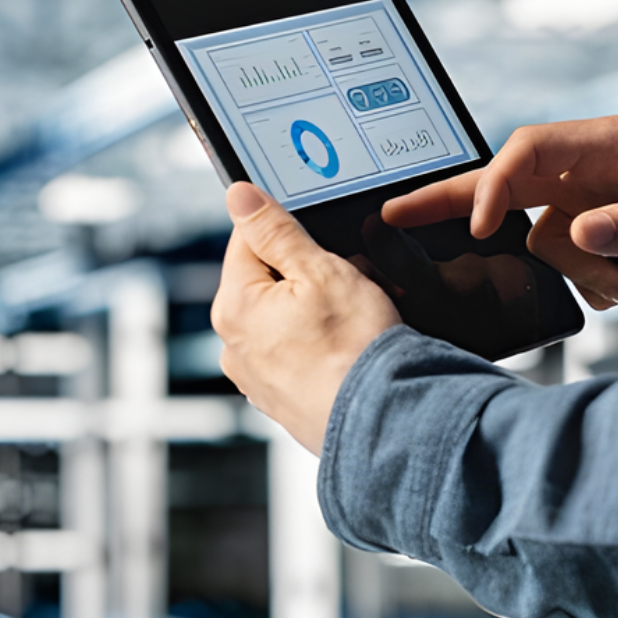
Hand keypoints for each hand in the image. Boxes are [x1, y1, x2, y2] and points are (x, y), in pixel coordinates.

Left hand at [212, 183, 401, 452]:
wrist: (383, 421)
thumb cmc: (355, 349)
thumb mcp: (320, 270)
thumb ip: (275, 230)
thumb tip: (239, 196)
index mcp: (233, 307)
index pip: (246, 239)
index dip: (289, 229)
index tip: (323, 240)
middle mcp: (233, 345)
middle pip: (268, 280)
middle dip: (310, 271)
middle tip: (351, 280)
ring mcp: (255, 377)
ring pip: (285, 316)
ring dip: (319, 306)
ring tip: (357, 316)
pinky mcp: (280, 400)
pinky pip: (296, 352)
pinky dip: (320, 342)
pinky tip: (349, 347)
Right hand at [382, 116, 617, 310]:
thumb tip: (582, 232)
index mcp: (607, 142)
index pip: (529, 150)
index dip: (497, 184)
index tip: (485, 228)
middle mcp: (582, 165)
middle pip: (501, 177)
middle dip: (449, 199)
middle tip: (392, 217)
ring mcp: (577, 197)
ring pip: (539, 236)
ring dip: (575, 271)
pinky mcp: (578, 226)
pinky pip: (559, 256)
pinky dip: (585, 280)